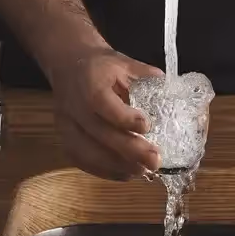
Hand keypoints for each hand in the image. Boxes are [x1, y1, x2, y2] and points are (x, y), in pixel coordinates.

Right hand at [47, 47, 164, 179]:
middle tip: (155, 160)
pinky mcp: (65, 139)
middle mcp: (73, 106)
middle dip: (129, 150)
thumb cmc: (101, 67)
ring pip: (88, 152)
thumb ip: (145, 76)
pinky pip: (82, 160)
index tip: (147, 126)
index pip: (101, 103)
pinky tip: (126, 173)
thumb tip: (169, 90)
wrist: (68, 66)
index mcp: (88, 82)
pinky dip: (105, 171)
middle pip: (98, 133)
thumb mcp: (124, 62)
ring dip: (118, 165)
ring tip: (144, 171)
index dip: (123, 118)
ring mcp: (66, 125)